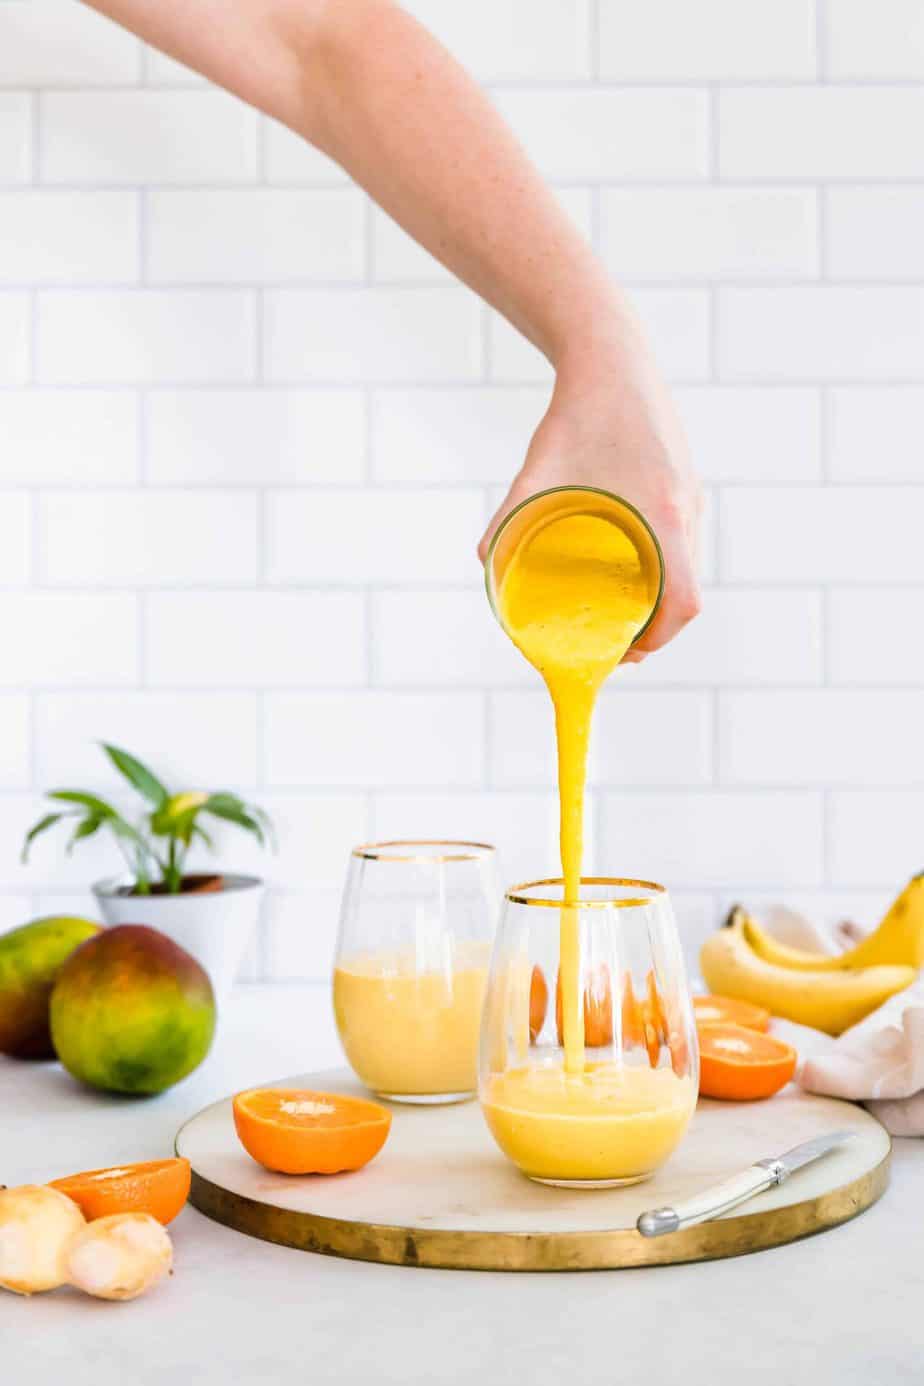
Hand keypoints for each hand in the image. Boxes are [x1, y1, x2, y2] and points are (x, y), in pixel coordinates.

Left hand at [479, 329, 701, 661]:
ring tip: (615, 610)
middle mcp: (686, 509)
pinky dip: (660, 565)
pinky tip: (626, 567)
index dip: (659, 638)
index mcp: (664, 514)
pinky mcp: (683, 483)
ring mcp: (690, 495)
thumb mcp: (537, 471)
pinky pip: (680, 541)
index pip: (684, 602)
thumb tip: (485, 564)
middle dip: (652, 626)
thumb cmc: (577, 412)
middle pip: (685, 592)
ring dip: (656, 596)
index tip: (625, 650)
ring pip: (684, 567)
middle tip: (611, 640)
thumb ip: (509, 519)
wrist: (611, 354)